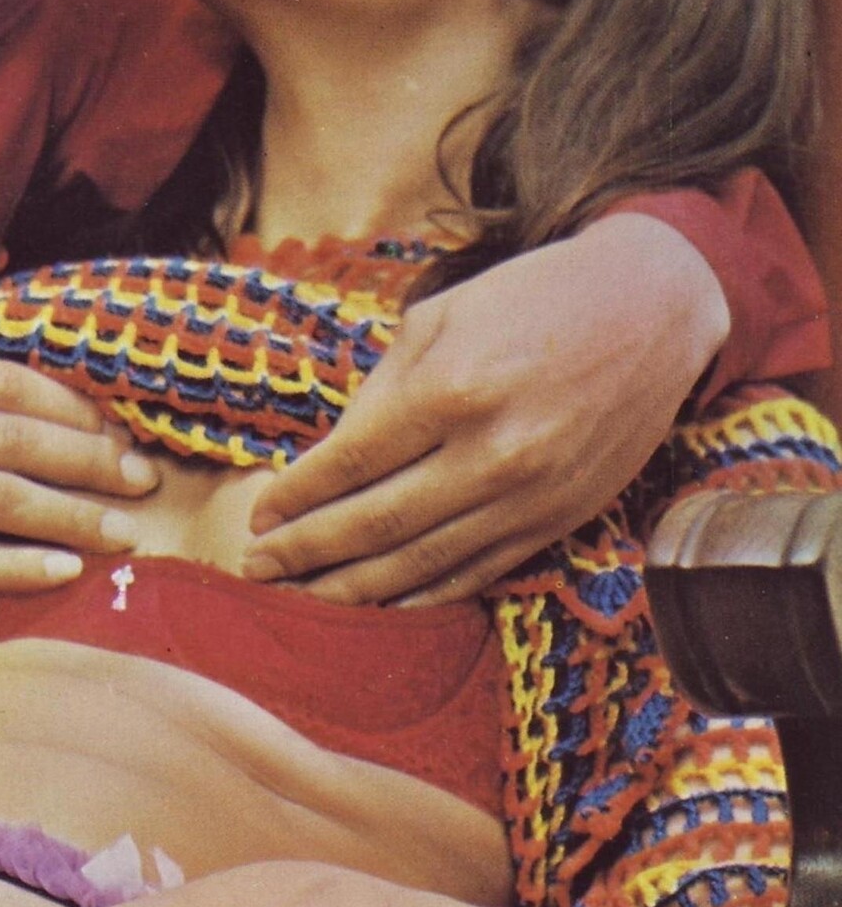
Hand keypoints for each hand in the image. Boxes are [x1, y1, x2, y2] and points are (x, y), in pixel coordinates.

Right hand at [0, 347, 158, 621]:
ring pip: (2, 499)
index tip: (112, 427)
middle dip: (92, 458)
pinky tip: (65, 569)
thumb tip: (4, 387)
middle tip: (142, 477)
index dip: (69, 406)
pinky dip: (21, 566)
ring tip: (124, 530)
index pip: (1, 383)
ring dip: (74, 515)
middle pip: (15, 439)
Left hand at [243, 214, 730, 603]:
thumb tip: (330, 460)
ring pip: (421, 563)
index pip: (351, 462)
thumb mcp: (443, 317)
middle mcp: (493, 454)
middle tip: (256, 570)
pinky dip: (422, 596)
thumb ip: (382, 390)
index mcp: (453, 390)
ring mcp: (530, 496)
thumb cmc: (534, 300)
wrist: (651, 309)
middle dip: (306, 552)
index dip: (297, 495)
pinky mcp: (559, 520)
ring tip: (300, 599)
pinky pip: (476, 573)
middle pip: (376, 524)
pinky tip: (379, 605)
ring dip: (351, 589)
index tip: (259, 515)